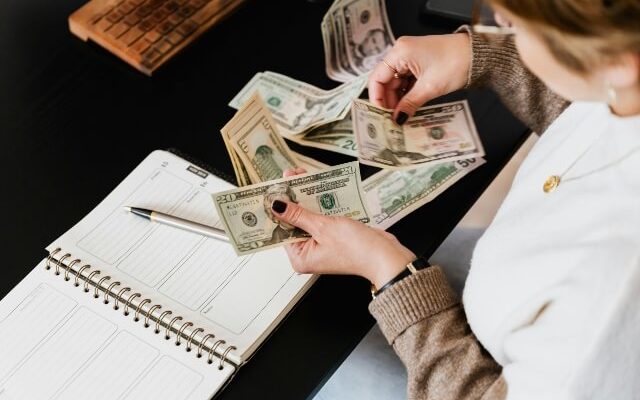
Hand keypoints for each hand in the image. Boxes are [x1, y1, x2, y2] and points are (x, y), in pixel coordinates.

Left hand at [273, 168, 415, 288]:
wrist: (384, 255)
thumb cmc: (357, 248)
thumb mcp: (323, 227)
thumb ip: (299, 215)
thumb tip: (277, 205)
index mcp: (300, 258)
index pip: (281, 229)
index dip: (277, 207)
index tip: (274, 188)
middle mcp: (308, 253)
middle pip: (293, 222)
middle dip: (292, 200)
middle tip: (290, 177)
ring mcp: (321, 245)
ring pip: (307, 218)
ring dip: (306, 199)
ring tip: (302, 177)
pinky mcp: (333, 237)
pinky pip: (321, 218)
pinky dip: (319, 204)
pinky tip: (317, 188)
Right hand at [368, 33, 471, 123]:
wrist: (479, 54)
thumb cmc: (456, 62)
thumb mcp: (430, 88)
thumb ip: (409, 104)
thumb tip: (397, 119)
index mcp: (399, 52)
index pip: (377, 78)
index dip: (377, 98)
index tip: (381, 115)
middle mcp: (402, 52)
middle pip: (386, 81)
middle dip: (390, 101)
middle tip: (393, 120)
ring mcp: (411, 57)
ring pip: (397, 83)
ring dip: (400, 99)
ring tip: (403, 116)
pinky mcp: (420, 62)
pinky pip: (407, 80)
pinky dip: (408, 94)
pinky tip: (410, 107)